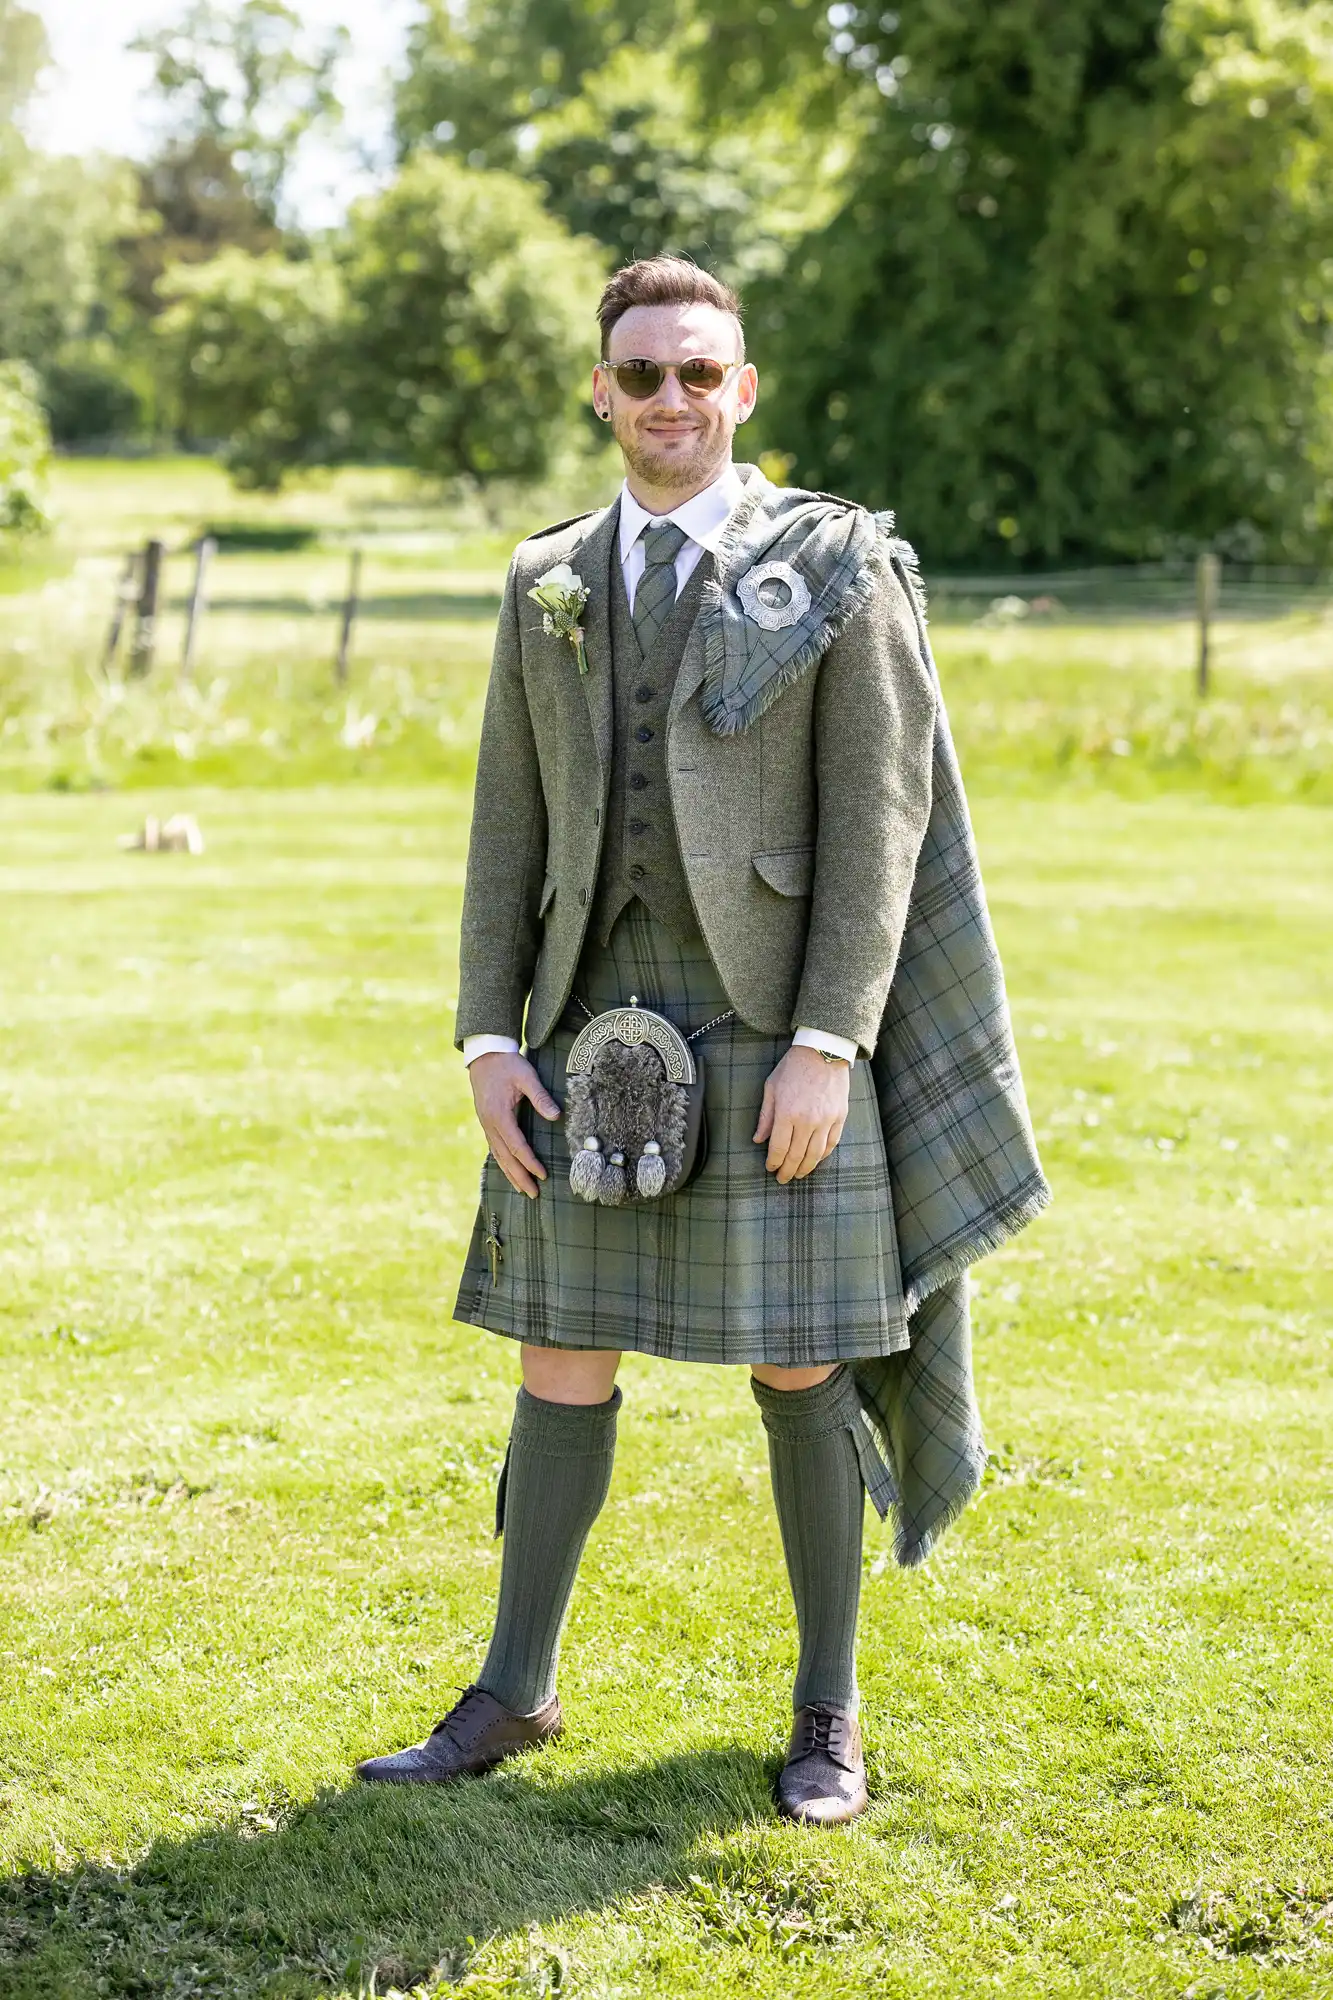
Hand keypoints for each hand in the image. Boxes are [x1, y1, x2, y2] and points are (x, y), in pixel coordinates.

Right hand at [470, 1052, 561, 1198]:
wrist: (484, 1054)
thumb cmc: (508, 1064)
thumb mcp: (526, 1075)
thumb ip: (541, 1096)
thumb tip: (556, 1116)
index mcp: (499, 1115)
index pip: (517, 1146)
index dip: (530, 1163)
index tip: (542, 1175)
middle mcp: (490, 1124)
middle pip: (505, 1158)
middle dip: (519, 1177)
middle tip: (533, 1194)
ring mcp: (486, 1124)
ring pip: (498, 1155)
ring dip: (510, 1174)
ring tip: (522, 1190)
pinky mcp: (486, 1122)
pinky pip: (494, 1147)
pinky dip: (502, 1162)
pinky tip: (509, 1170)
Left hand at [752, 1044, 850, 1183]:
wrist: (823, 1051)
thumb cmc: (793, 1067)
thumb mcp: (771, 1088)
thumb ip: (766, 1116)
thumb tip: (758, 1139)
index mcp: (787, 1113)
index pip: (779, 1148)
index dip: (774, 1162)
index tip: (770, 1168)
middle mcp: (807, 1120)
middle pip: (796, 1156)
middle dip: (788, 1171)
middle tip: (783, 1179)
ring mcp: (826, 1120)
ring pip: (816, 1154)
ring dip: (806, 1168)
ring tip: (799, 1174)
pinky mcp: (840, 1117)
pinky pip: (832, 1143)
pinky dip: (823, 1155)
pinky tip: (816, 1159)